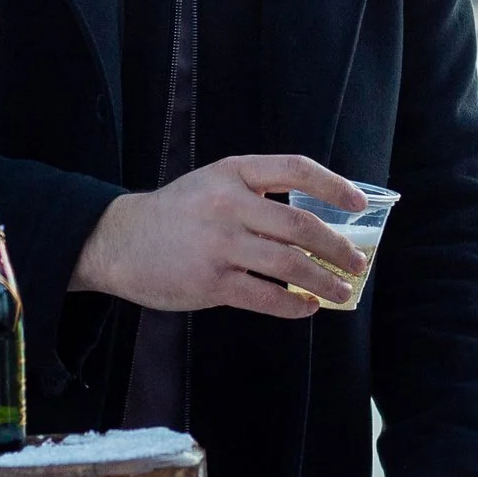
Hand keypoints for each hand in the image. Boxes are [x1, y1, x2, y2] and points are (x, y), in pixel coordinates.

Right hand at [68, 155, 370, 316]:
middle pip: (301, 225)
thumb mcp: (213, 184)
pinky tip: (307, 308)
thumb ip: (257, 195)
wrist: (118, 241)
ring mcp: (219, 245)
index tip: (359, 205)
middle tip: (357, 263)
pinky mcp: (210, 282)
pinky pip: (265, 296)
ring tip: (342, 291)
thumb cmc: (176, 214)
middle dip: (338, 247)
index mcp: (234, 173)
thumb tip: (315, 225)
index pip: (295, 169)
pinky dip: (294, 305)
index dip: (334, 186)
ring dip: (325, 281)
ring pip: (290, 265)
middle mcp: (229, 205)